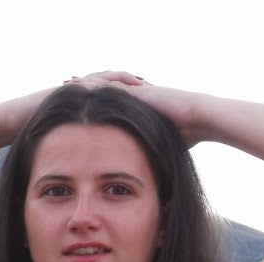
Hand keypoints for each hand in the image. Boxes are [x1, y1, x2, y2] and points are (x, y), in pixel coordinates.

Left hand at [66, 71, 201, 146]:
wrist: (197, 120)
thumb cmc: (186, 135)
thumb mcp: (161, 145)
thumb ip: (152, 153)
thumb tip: (148, 176)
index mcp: (138, 109)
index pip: (111, 105)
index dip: (94, 105)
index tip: (78, 108)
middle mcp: (136, 97)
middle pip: (105, 91)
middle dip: (86, 90)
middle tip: (66, 89)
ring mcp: (136, 91)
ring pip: (105, 84)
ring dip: (87, 83)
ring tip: (69, 82)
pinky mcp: (138, 90)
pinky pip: (112, 84)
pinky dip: (95, 83)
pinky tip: (80, 83)